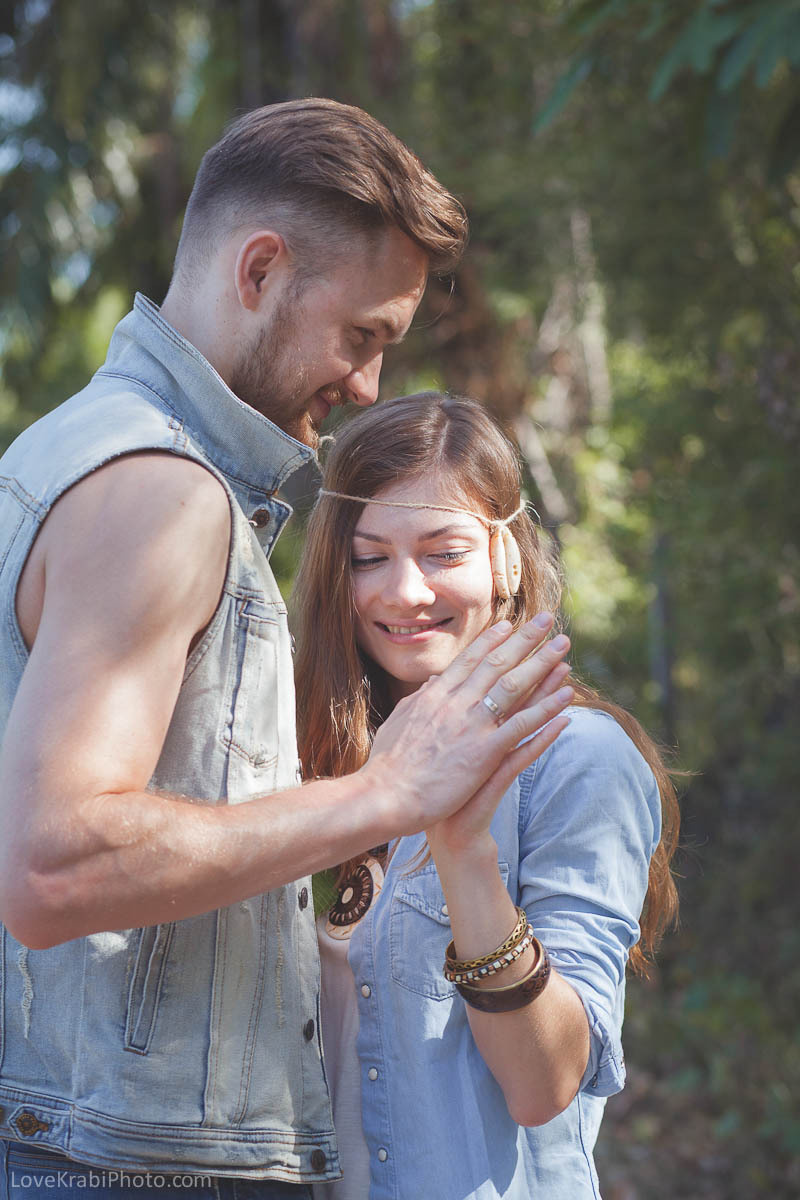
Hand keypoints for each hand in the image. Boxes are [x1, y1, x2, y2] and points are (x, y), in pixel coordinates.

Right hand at [361, 614, 573, 835]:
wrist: (383, 796)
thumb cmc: (386, 766)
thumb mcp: (400, 722)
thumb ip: (420, 701)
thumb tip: (432, 683)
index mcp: (435, 696)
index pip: (469, 660)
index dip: (492, 640)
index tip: (510, 624)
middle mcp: (455, 703)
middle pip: (497, 664)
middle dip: (524, 640)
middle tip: (546, 620)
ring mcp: (472, 726)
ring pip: (514, 687)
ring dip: (542, 665)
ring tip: (564, 649)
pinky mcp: (485, 753)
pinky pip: (523, 726)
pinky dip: (546, 710)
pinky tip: (566, 697)